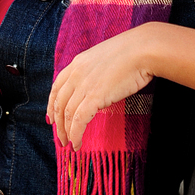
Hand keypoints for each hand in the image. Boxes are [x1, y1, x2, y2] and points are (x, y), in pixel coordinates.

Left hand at [47, 26, 156, 150]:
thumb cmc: (133, 52)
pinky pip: (79, 120)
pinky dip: (76, 134)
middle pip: (59, 103)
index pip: (57, 87)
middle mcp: (76, 74)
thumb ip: (96, 71)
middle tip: (60, 137)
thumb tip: (98, 85)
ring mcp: (84, 85)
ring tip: (69, 145)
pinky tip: (77, 144)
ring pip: (67, 114)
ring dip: (66, 133)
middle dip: (58, 123)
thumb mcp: (105, 58)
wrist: (144, 50)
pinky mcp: (95, 96)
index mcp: (78, 63)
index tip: (51, 117)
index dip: (51, 104)